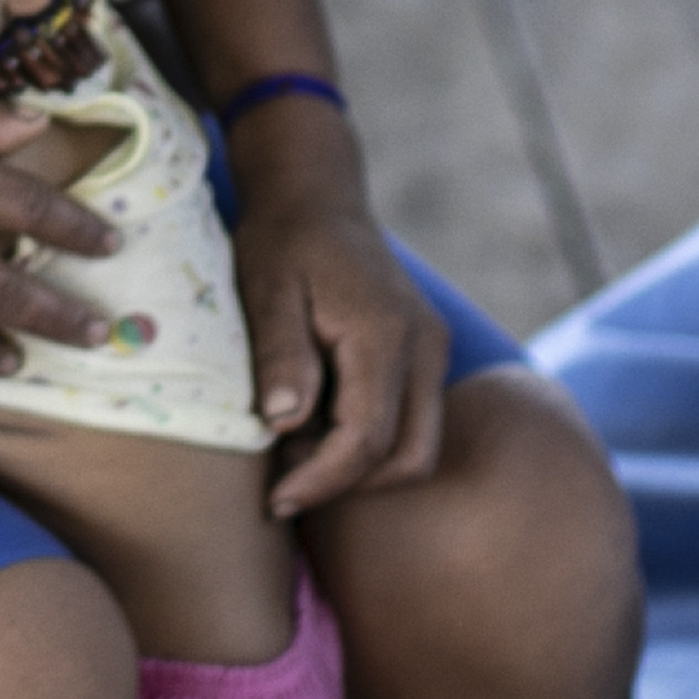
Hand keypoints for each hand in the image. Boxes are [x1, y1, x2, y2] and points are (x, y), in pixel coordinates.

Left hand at [215, 99, 461, 512]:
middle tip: (285, 478)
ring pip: (419, 446)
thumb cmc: (283, 243)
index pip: (368, 438)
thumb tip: (285, 422)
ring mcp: (432, 351)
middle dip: (348, 484)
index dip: (323, 480)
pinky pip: (413, 422)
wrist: (317, 198)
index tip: (276, 500)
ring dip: (361, 467)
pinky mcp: (425, 356)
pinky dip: (371, 444)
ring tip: (296, 447)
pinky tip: (316, 428)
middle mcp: (424, 346)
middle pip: (409, 456)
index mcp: (385, 333)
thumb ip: (280, 355)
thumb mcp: (266, 292)